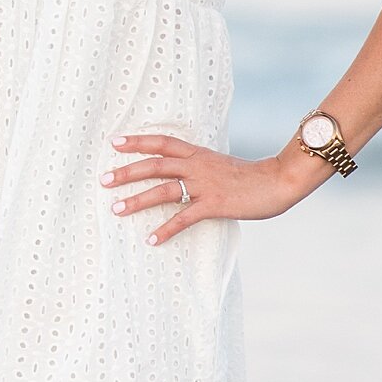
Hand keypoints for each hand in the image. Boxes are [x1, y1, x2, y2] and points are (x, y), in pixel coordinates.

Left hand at [101, 130, 324, 244]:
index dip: (138, 141)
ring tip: (116, 209)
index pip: (162, 142)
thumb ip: (199, 167)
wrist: (278, 181)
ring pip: (163, 190)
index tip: (114, 142)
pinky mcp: (215, 204)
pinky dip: (166, 229)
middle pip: (154, 165)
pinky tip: (151, 239)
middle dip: (127, 172)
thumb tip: (181, 172)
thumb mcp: (220, 164)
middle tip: (103, 180)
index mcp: (198, 153)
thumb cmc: (250, 176)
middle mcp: (197, 166)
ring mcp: (205, 185)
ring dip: (137, 200)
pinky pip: (184, 218)